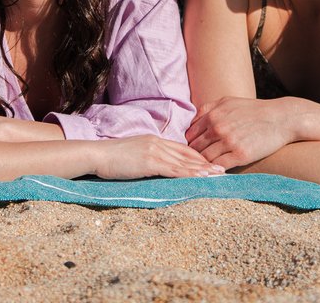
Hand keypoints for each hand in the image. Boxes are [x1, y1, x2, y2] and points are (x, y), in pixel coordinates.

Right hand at [92, 136, 224, 179]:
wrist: (97, 155)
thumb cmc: (112, 157)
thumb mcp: (134, 153)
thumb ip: (149, 156)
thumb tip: (158, 166)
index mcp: (155, 140)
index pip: (182, 149)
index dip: (198, 157)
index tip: (211, 164)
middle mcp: (158, 143)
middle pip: (188, 154)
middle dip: (206, 163)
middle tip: (222, 170)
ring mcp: (154, 152)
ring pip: (184, 162)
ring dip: (202, 170)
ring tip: (217, 176)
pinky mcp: (150, 162)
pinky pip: (174, 170)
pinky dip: (189, 175)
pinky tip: (200, 179)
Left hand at [185, 96, 295, 168]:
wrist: (281, 118)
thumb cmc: (254, 110)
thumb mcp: (228, 101)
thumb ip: (207, 109)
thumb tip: (191, 121)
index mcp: (213, 115)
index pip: (190, 135)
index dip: (190, 143)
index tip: (193, 150)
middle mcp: (218, 127)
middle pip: (195, 148)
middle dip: (193, 156)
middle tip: (195, 163)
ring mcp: (229, 141)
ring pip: (205, 158)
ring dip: (203, 165)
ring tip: (204, 170)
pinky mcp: (241, 155)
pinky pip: (219, 166)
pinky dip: (215, 170)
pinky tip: (216, 172)